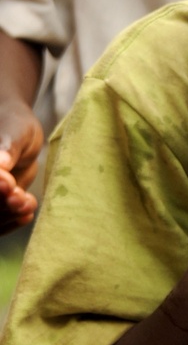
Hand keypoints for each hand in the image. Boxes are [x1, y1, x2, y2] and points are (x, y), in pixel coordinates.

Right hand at [0, 96, 41, 231]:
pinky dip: (12, 221)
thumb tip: (0, 164)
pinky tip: (27, 213)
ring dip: (9, 215)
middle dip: (1, 204)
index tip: (10, 183)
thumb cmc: (15, 124)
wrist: (20, 130)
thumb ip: (7, 148)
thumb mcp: (13, 132)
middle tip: (22, 196)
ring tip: (28, 202)